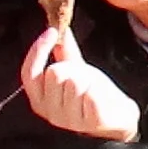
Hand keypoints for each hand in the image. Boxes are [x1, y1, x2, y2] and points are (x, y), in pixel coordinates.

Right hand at [20, 24, 141, 141]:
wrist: (118, 118)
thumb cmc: (92, 94)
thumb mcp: (75, 71)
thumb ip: (64, 51)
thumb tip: (58, 26)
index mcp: (41, 100)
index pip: (29, 73)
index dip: (38, 50)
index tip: (52, 32)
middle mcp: (51, 113)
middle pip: (55, 72)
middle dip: (73, 68)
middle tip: (85, 78)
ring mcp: (70, 120)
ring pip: (74, 82)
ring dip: (88, 79)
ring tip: (94, 89)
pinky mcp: (92, 122)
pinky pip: (91, 94)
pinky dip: (99, 89)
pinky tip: (101, 98)